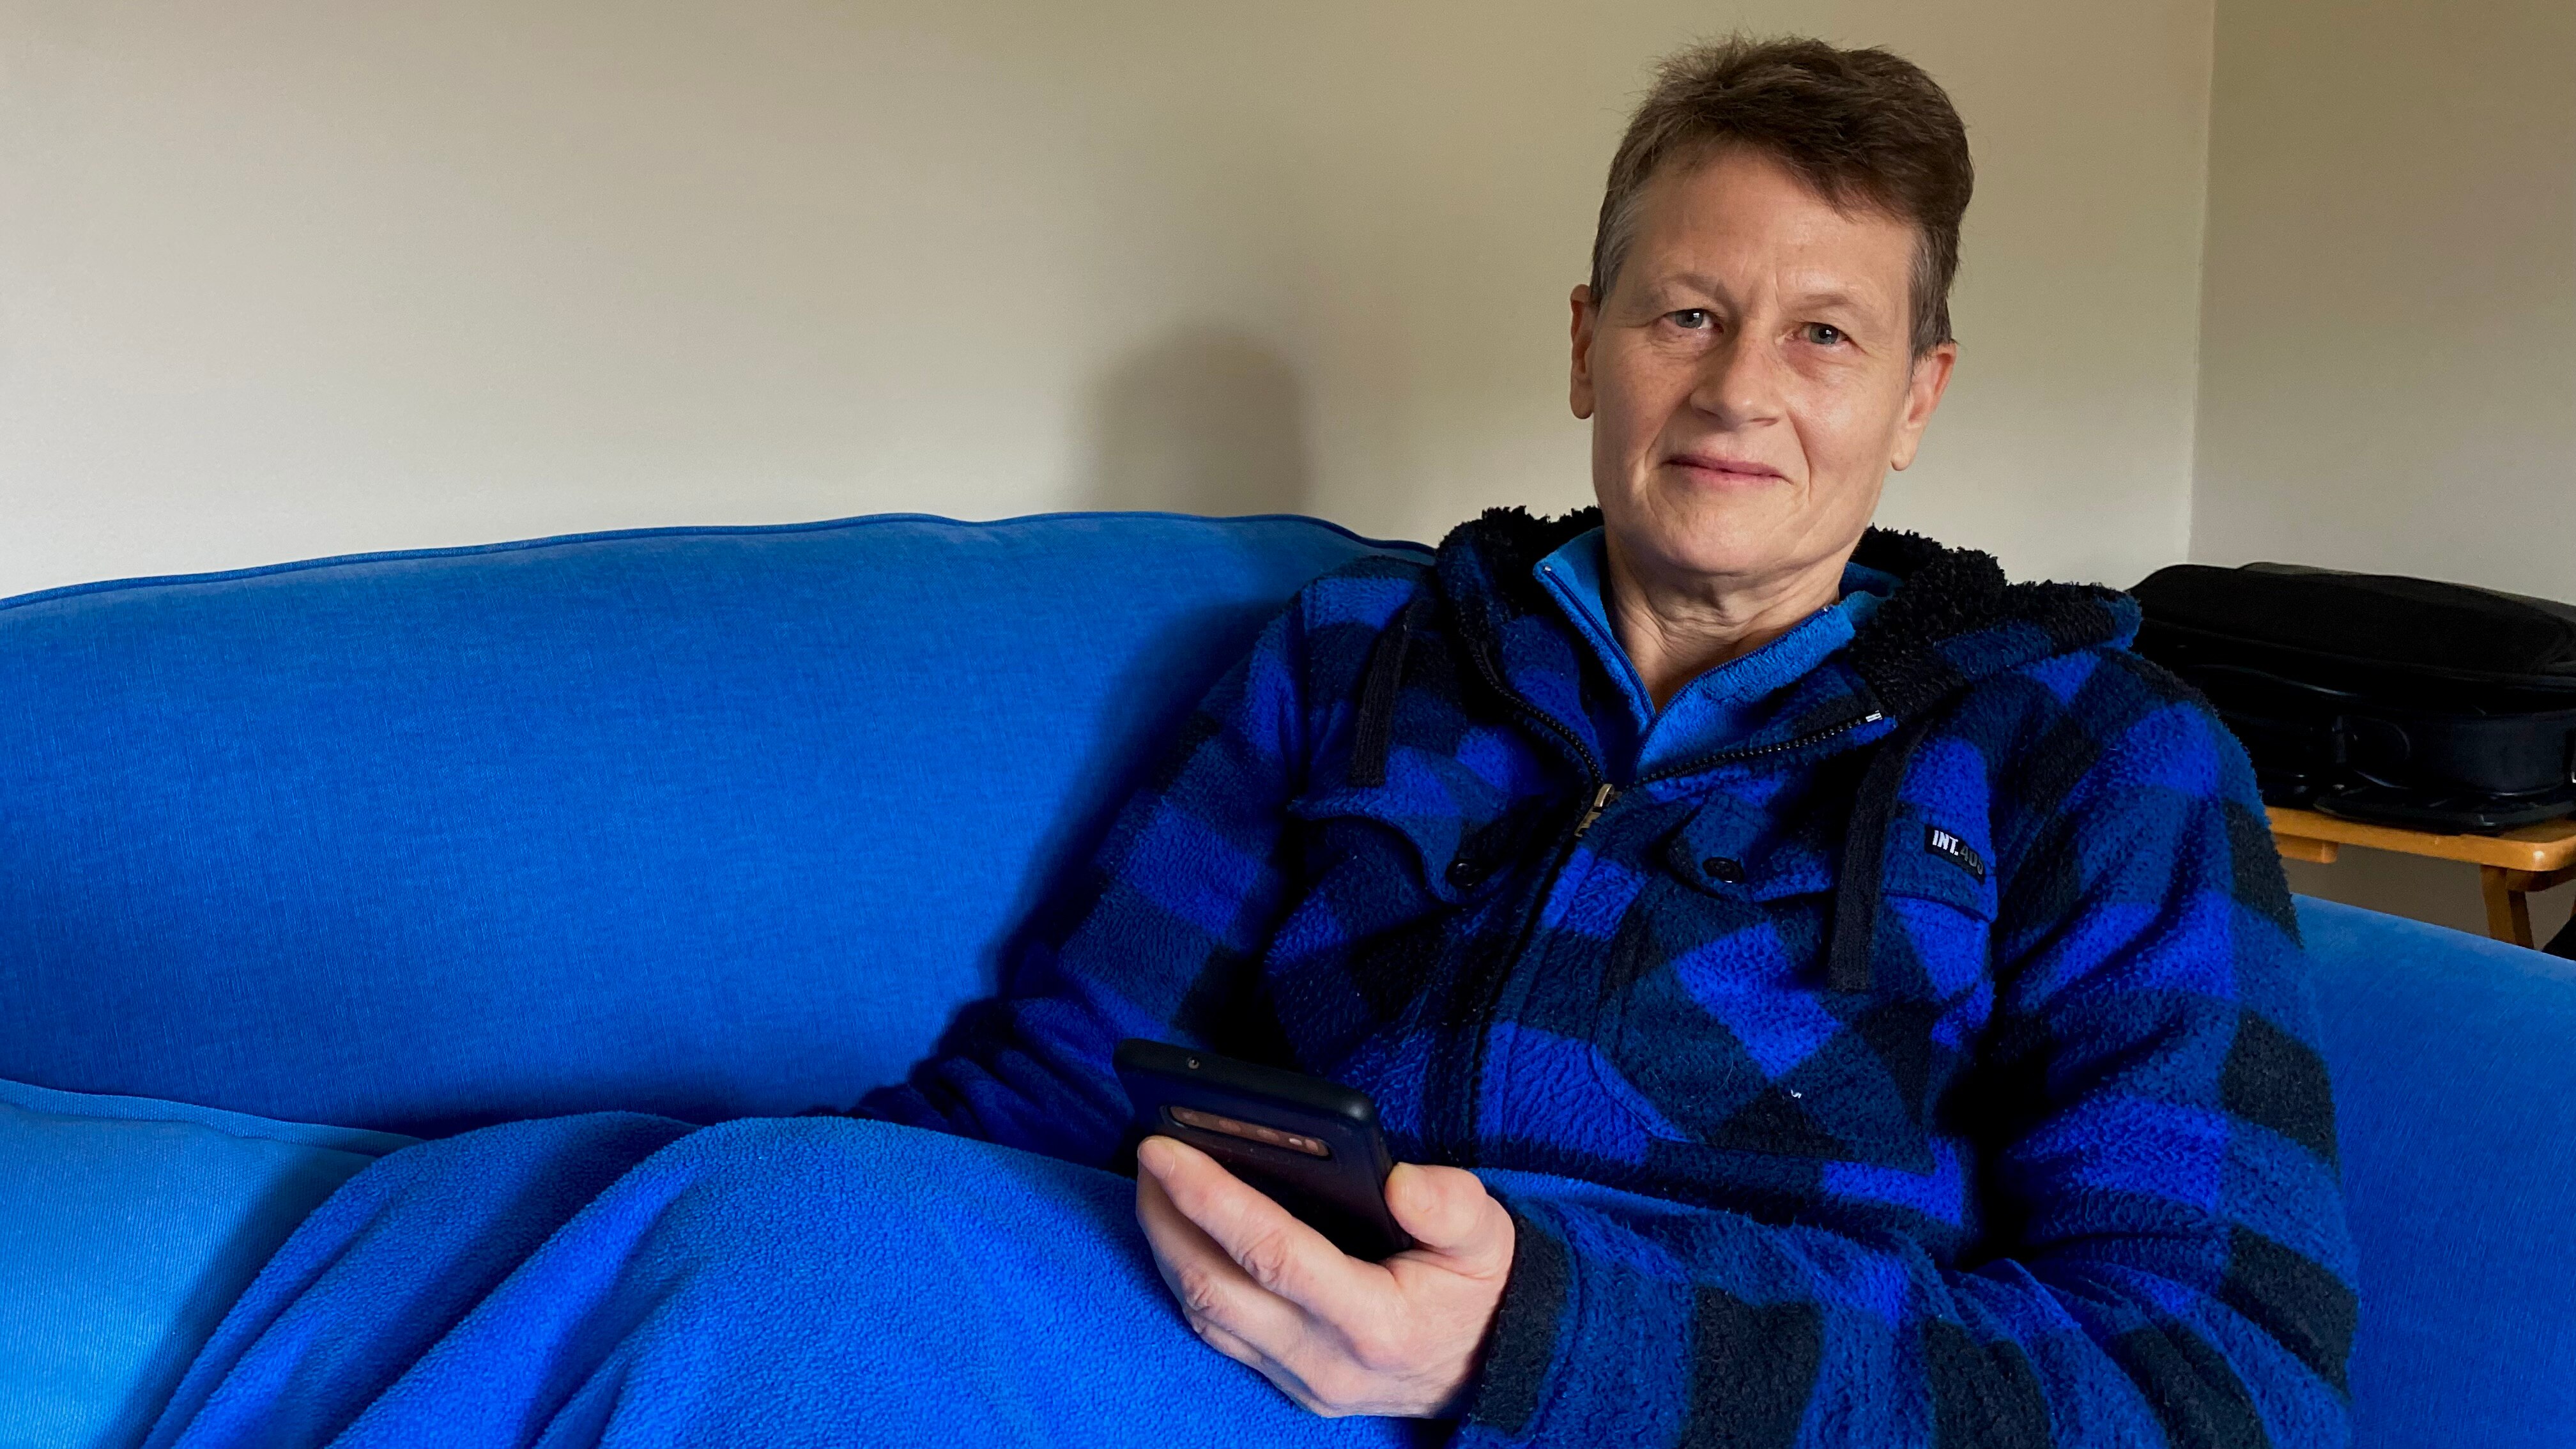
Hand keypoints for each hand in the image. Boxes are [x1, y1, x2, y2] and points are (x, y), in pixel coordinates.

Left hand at [1133, 1134, 1514, 1417]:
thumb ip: (1452, 1206)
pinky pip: (1215, 1331)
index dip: (1211, 1198)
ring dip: (1166, 1245)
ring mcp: (1300, 1381)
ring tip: (1154, 1182)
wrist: (1487, 1366)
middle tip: (1148, 1154)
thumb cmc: (1478, 1289)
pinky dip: (1185, 1276)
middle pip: (1215, 1287)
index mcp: (1375, 1322)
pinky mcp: (1286, 1384)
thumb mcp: (1488, 1236)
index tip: (1165, 1148)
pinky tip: (1178, 1230)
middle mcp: (1325, 1361)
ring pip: (1203, 1314)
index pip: (1272, 1254)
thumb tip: (1401, 1181)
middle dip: (1167, 1216)